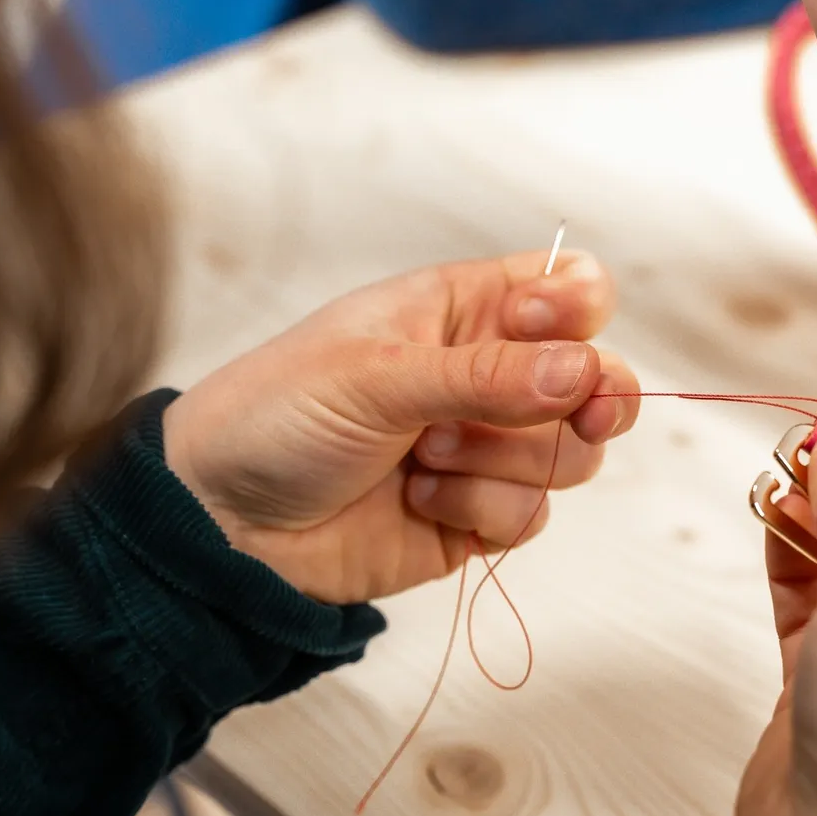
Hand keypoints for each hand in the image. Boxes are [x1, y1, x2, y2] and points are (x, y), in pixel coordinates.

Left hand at [161, 250, 637, 605]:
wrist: (219, 524)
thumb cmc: (274, 416)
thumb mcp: (375, 375)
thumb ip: (485, 376)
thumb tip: (584, 371)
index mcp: (463, 309)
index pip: (569, 291)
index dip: (577, 310)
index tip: (542, 328)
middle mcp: (488, 375)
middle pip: (597, 379)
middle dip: (591, 400)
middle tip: (580, 413)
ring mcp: (487, 448)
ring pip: (572, 455)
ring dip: (507, 461)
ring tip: (428, 458)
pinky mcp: (478, 515)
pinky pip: (532, 517)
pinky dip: (481, 511)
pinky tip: (418, 500)